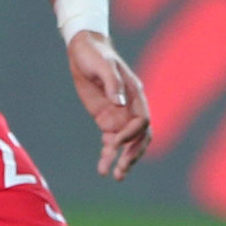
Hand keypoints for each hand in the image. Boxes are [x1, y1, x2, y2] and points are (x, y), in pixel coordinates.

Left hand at [67, 31, 152, 179]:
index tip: (116, 141)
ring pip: (127, 143)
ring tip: (116, 176)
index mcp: (135, 94)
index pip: (142, 120)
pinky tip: (103, 167)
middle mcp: (130, 107)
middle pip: (140, 136)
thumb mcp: (102, 65)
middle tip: (122, 170)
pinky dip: (109, 155)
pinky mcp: (106, 119)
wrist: (83, 50)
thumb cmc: (94, 54)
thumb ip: (112, 83)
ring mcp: (119, 115)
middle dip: (133, 154)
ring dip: (123, 159)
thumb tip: (119, 102)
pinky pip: (111, 141)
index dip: (132, 133)